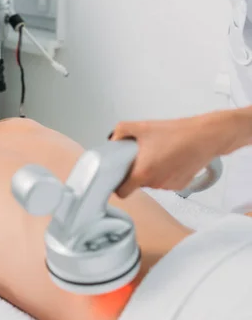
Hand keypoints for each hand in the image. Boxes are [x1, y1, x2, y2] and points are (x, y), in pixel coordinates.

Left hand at [110, 111, 237, 197]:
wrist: (206, 136)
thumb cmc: (176, 133)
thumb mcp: (142, 127)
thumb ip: (120, 132)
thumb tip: (112, 140)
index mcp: (142, 173)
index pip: (122, 193)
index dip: (117, 185)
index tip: (118, 176)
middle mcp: (155, 183)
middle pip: (137, 185)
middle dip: (136, 172)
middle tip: (140, 156)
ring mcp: (168, 186)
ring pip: (152, 183)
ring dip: (151, 172)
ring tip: (157, 154)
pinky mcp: (181, 185)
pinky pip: (165, 181)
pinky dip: (164, 173)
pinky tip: (169, 158)